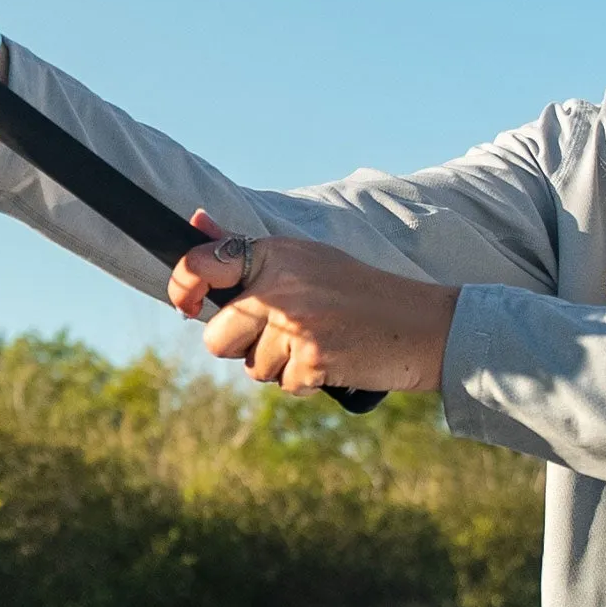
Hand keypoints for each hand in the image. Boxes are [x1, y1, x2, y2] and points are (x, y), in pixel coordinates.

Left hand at [170, 214, 457, 394]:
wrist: (422, 324)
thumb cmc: (359, 292)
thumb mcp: (304, 260)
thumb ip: (244, 250)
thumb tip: (194, 220)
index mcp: (274, 254)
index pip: (202, 263)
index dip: (183, 286)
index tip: (187, 303)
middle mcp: (278, 286)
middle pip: (217, 337)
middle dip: (242, 346)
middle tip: (285, 335)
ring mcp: (293, 324)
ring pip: (252, 367)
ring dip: (280, 366)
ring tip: (320, 343)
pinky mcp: (310, 359)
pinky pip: (283, 385)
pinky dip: (305, 382)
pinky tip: (333, 360)